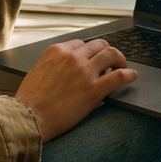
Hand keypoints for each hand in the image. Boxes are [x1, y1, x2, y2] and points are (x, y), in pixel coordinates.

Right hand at [14, 39, 137, 141]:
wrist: (28, 118)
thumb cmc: (29, 101)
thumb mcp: (38, 72)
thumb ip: (53, 65)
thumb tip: (65, 69)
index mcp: (56, 51)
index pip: (81, 43)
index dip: (90, 52)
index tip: (94, 59)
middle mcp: (72, 57)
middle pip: (99, 44)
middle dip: (107, 51)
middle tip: (112, 61)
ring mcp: (84, 72)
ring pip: (111, 54)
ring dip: (120, 59)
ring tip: (123, 67)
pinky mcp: (94, 89)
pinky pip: (119, 76)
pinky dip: (129, 74)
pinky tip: (132, 76)